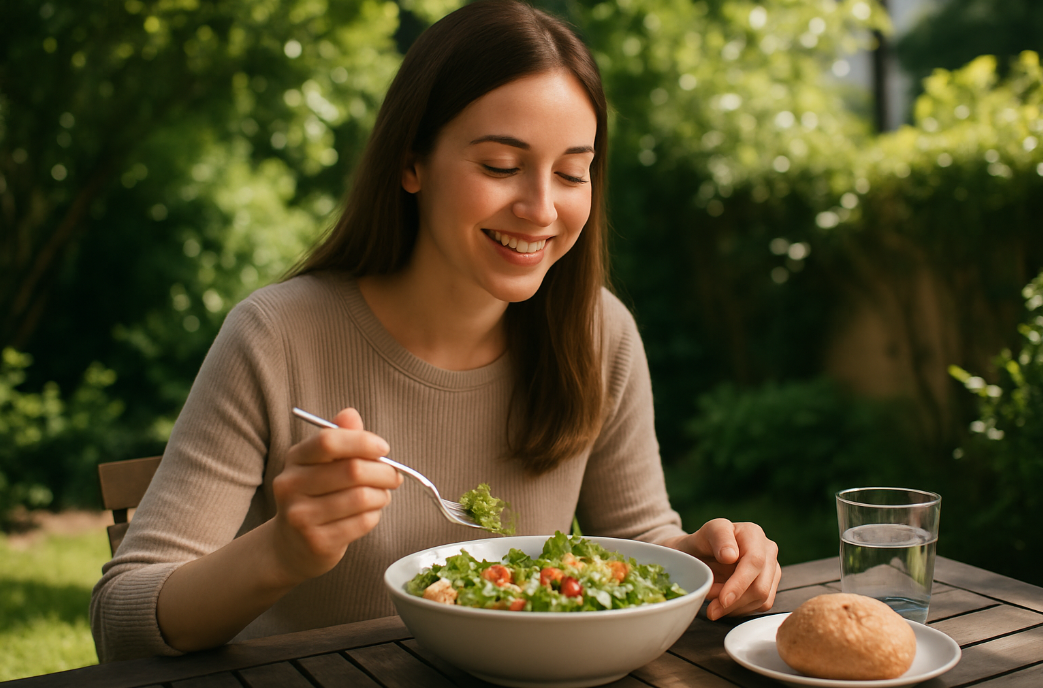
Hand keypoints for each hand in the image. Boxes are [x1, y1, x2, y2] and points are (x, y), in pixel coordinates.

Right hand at [270, 407, 402, 583]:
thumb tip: (350, 414)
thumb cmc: (316, 496)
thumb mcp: (321, 464)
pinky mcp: (317, 542)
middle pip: (352, 470)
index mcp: (294, 459)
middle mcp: (291, 486)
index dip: (362, 442)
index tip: (383, 448)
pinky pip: (362, 522)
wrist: (291, 546)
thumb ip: (339, 438)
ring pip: (361, 498)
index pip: (328, 441)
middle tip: (394, 476)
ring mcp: (301, 516)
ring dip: (381, 495)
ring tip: (382, 495)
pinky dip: (375, 515)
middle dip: (383, 472)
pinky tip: (370, 513)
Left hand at [663, 518, 779, 620]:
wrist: (701, 553)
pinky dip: (740, 609)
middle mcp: (768, 550)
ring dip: (735, 607)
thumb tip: (730, 556)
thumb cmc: (703, 542)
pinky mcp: (771, 585)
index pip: (754, 562)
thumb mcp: (705, 533)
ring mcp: (772, 569)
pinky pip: (760, 605)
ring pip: (762, 599)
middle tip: (711, 608)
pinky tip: (725, 605)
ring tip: (713, 603)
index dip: (739, 584)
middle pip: (760, 586)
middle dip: (734, 601)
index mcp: (753, 533)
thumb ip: (718, 538)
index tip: (722, 599)